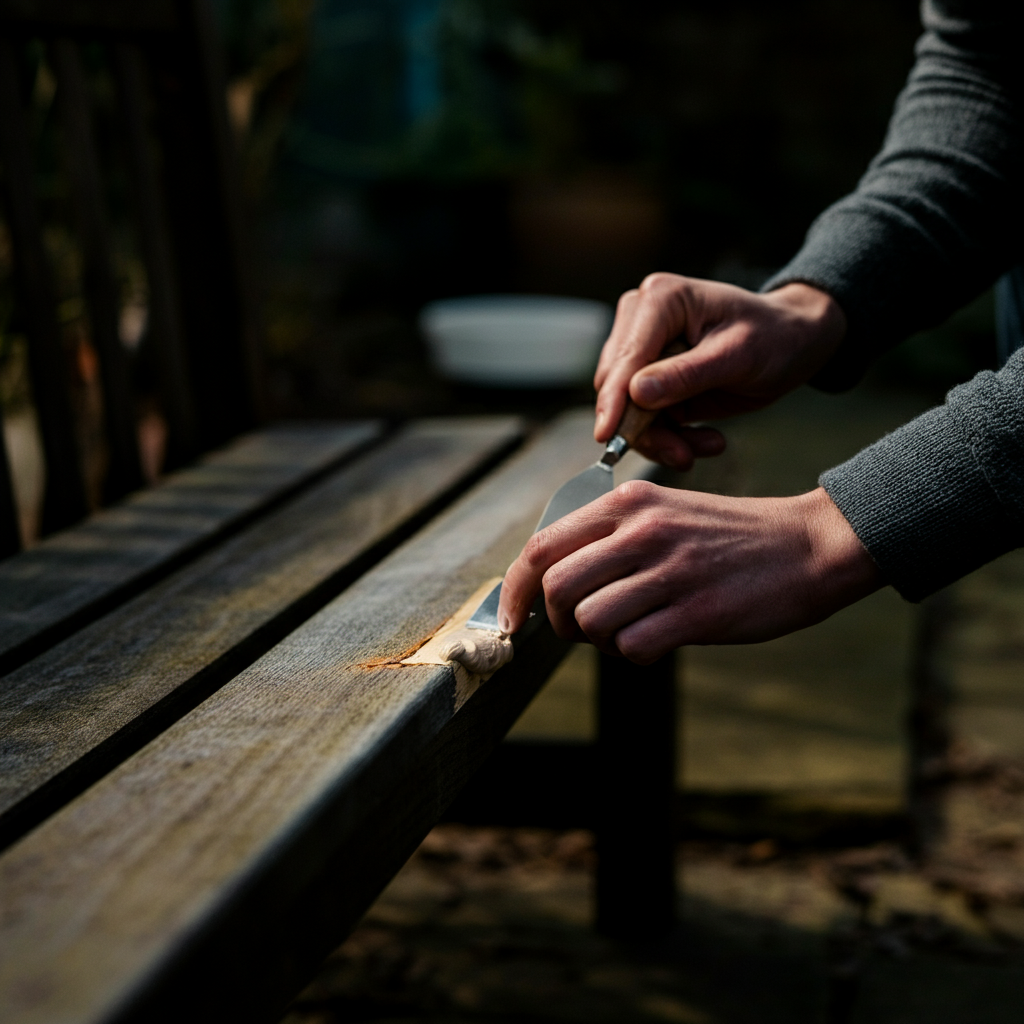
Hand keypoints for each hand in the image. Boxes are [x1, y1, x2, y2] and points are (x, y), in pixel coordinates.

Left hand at [497, 480, 878, 661]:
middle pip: (556, 587)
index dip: (516, 590)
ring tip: (631, 629)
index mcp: (627, 503)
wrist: (808, 546)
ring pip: (590, 621)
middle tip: (582, 629)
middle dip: (557, 621)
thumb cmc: (728, 537)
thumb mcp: (663, 514)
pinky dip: (635, 654)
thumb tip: (551, 587)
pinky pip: (632, 648)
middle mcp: (642, 530)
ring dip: (600, 640)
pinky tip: (660, 640)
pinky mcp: (697, 611)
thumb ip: (608, 541)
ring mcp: (670, 570)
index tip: (511, 620)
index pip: (541, 546)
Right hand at [594, 276, 845, 467]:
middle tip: (684, 454)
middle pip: (617, 387)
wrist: (791, 343)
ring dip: (663, 438)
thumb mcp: (738, 356)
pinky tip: (706, 439)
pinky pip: (644, 418)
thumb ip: (686, 375)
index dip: (615, 400)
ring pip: (627, 409)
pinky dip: (671, 437)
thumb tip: (637, 393)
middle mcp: (641, 320)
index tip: (607, 437)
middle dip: (646, 427)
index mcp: (661, 300)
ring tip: (706, 445)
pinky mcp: (650, 378)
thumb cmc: (773, 337)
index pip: (627, 357)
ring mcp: (643, 350)